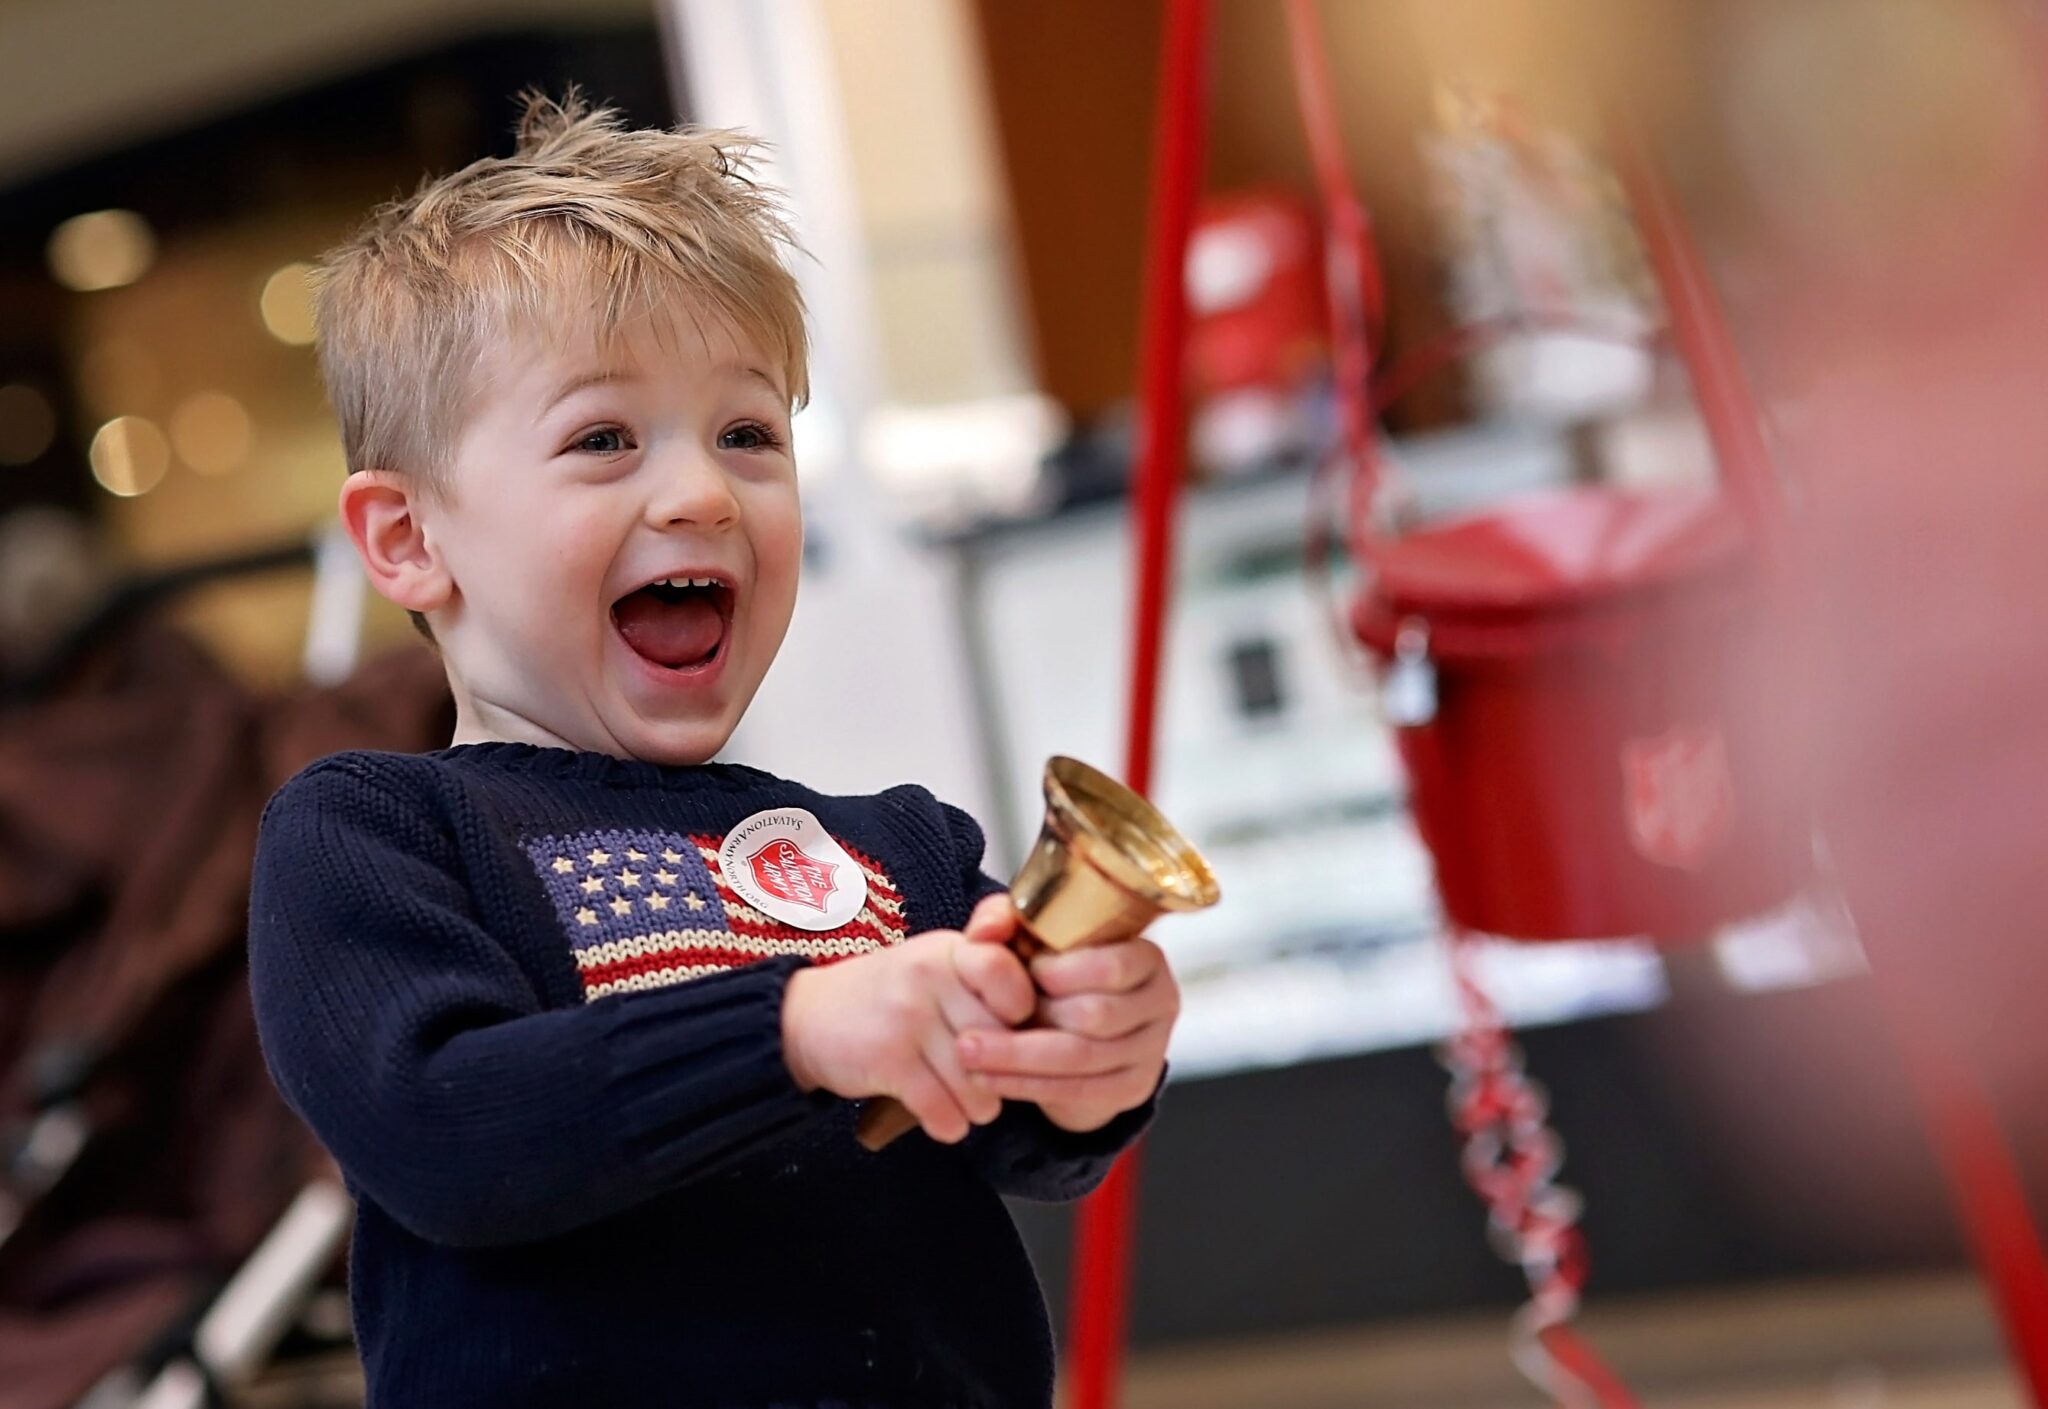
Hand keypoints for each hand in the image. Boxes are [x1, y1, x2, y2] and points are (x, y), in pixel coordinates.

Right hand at [781, 928, 1036, 1143]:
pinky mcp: (886, 1059)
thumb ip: (987, 967)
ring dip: (976, 1106)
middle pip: (1001, 1043)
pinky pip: (944, 1109)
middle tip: (987, 1079)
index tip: (1011, 1030)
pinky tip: (940, 1116)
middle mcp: (929, 975)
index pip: (1011, 976)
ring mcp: (907, 1016)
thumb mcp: (934, 963)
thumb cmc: (886, 995)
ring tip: (964, 1100)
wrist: (804, 1018)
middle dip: (1001, 1073)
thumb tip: (1051, 998)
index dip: (1023, 1014)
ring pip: (977, 1084)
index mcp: (949, 950)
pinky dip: (948, 1125)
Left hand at [954, 895, 1178, 1133]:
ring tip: (969, 1055)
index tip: (1023, 972)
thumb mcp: (1030, 937)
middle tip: (969, 1031)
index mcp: (1146, 957)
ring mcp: (1151, 1049)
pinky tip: (989, 1080)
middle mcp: (1160, 1002)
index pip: (1112, 966)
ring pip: (1082, 1058)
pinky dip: (1029, 1086)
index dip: (1062, 972)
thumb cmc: (1053, 970)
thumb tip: (983, 931)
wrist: (1076, 1022)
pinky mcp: (1133, 1087)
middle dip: (1028, 1024)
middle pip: (1095, 1017)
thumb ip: (1003, 919)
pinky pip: (1079, 1090)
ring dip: (1018, 1060)